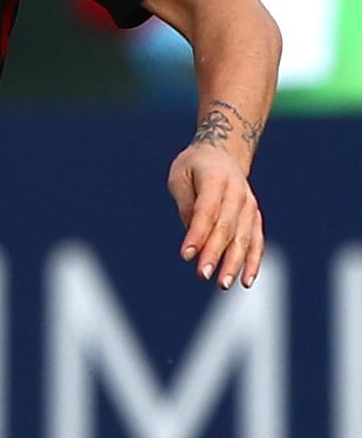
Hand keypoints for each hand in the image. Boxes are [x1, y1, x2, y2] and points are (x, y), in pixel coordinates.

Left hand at [165, 140, 263, 288]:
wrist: (223, 153)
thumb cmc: (193, 167)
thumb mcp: (180, 177)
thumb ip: (186, 205)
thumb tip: (193, 238)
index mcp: (216, 180)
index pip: (206, 211)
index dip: (197, 234)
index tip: (185, 256)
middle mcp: (238, 194)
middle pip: (226, 228)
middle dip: (215, 253)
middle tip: (203, 275)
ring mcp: (250, 206)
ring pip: (244, 238)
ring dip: (235, 262)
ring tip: (223, 284)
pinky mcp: (255, 217)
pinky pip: (257, 241)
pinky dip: (253, 261)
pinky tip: (246, 281)